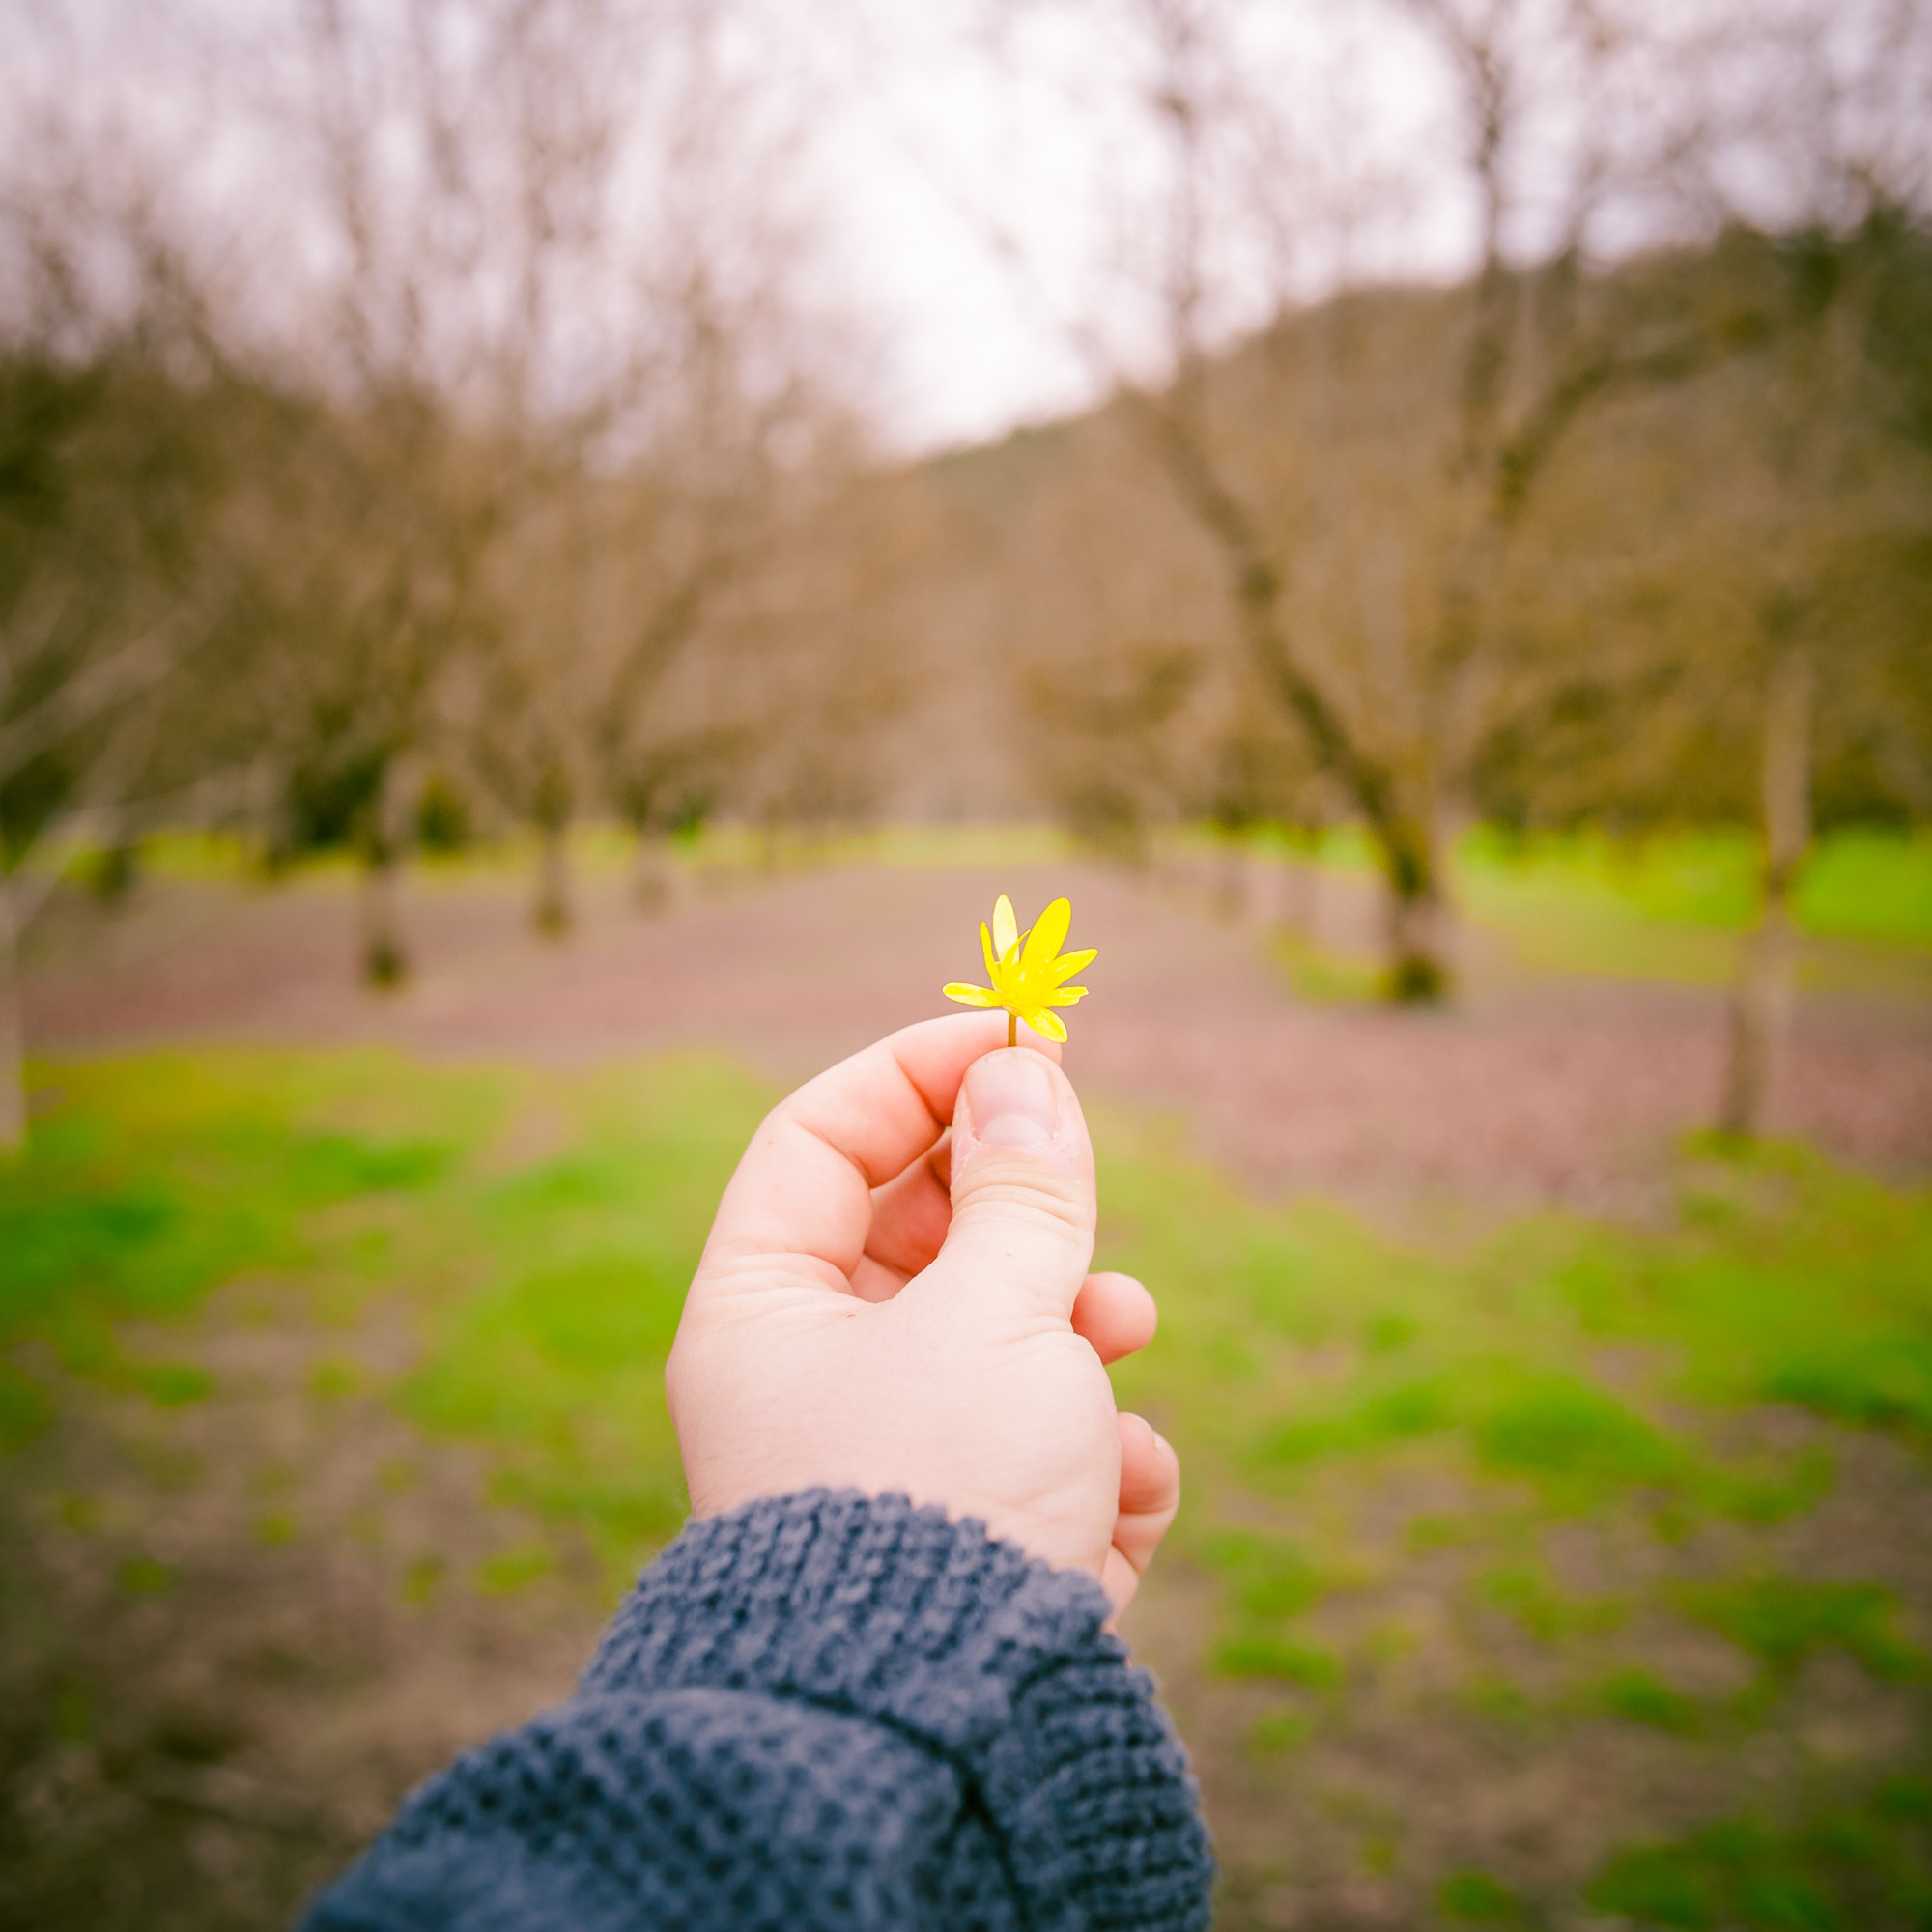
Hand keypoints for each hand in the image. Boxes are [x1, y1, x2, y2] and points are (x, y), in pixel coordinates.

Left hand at [665, 1013, 1180, 1611]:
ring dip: (1075, 1326)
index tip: (1024, 1033)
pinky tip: (1122, 1492)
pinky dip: (1094, 1454)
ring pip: (996, 1342)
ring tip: (1121, 1334)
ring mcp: (894, 1467)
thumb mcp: (993, 1309)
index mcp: (764, 1312)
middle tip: (1080, 1182)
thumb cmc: (940, 1491)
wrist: (945, 1731)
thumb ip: (1020, 1187)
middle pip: (917, 1237)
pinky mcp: (971, 1543)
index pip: (821, 1139)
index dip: (919, 1069)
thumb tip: (1024, 1069)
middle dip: (1018, 1210)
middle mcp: (811, 1384)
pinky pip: (1039, 1453)